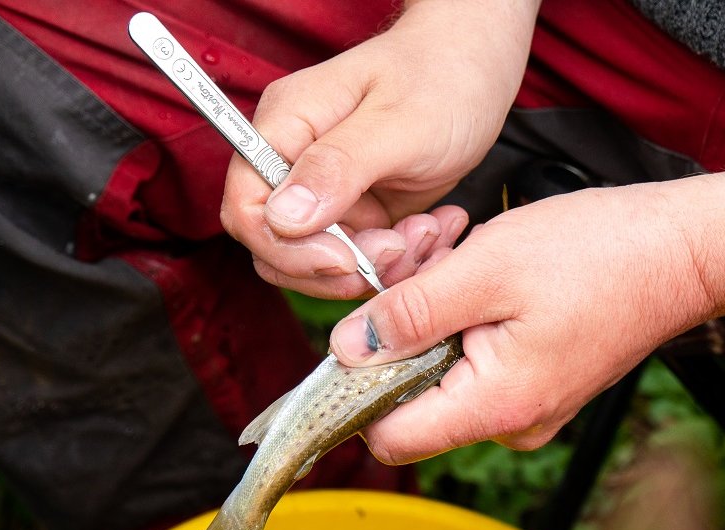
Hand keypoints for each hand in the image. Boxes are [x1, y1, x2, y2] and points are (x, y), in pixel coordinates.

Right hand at [220, 0, 539, 298]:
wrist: (477, 70)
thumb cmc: (440, 76)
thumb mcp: (397, 123)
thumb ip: (337, 168)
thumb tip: (282, 218)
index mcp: (286, 126)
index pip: (247, 207)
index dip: (286, 247)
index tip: (344, 258)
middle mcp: (294, 162)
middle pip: (278, 247)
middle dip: (339, 265)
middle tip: (398, 248)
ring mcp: (323, 191)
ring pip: (321, 263)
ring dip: (377, 264)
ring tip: (427, 232)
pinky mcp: (355, 213)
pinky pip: (359, 259)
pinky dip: (398, 259)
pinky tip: (432, 229)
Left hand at [327, 184, 712, 463]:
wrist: (684, 250)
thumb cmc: (599, 253)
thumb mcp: (486, 269)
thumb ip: (410, 313)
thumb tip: (347, 348)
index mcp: (495, 407)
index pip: (390, 438)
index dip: (355, 389)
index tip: (356, 329)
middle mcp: (509, 423)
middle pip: (410, 396)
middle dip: (400, 327)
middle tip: (423, 256)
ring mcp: (525, 406)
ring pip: (438, 369)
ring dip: (431, 309)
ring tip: (459, 249)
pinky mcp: (535, 382)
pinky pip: (472, 358)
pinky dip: (462, 312)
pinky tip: (479, 265)